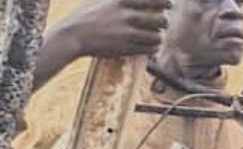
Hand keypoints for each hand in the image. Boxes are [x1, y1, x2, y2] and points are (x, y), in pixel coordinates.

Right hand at [55, 0, 170, 60]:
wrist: (73, 36)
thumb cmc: (85, 17)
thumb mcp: (101, 2)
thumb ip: (118, 2)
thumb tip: (134, 1)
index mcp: (120, 2)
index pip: (151, 0)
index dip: (164, 3)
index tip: (170, 5)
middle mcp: (126, 16)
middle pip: (160, 20)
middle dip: (164, 22)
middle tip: (162, 23)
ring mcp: (128, 33)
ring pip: (157, 37)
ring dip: (158, 37)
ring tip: (155, 36)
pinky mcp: (127, 48)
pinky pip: (149, 49)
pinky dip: (152, 48)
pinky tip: (149, 46)